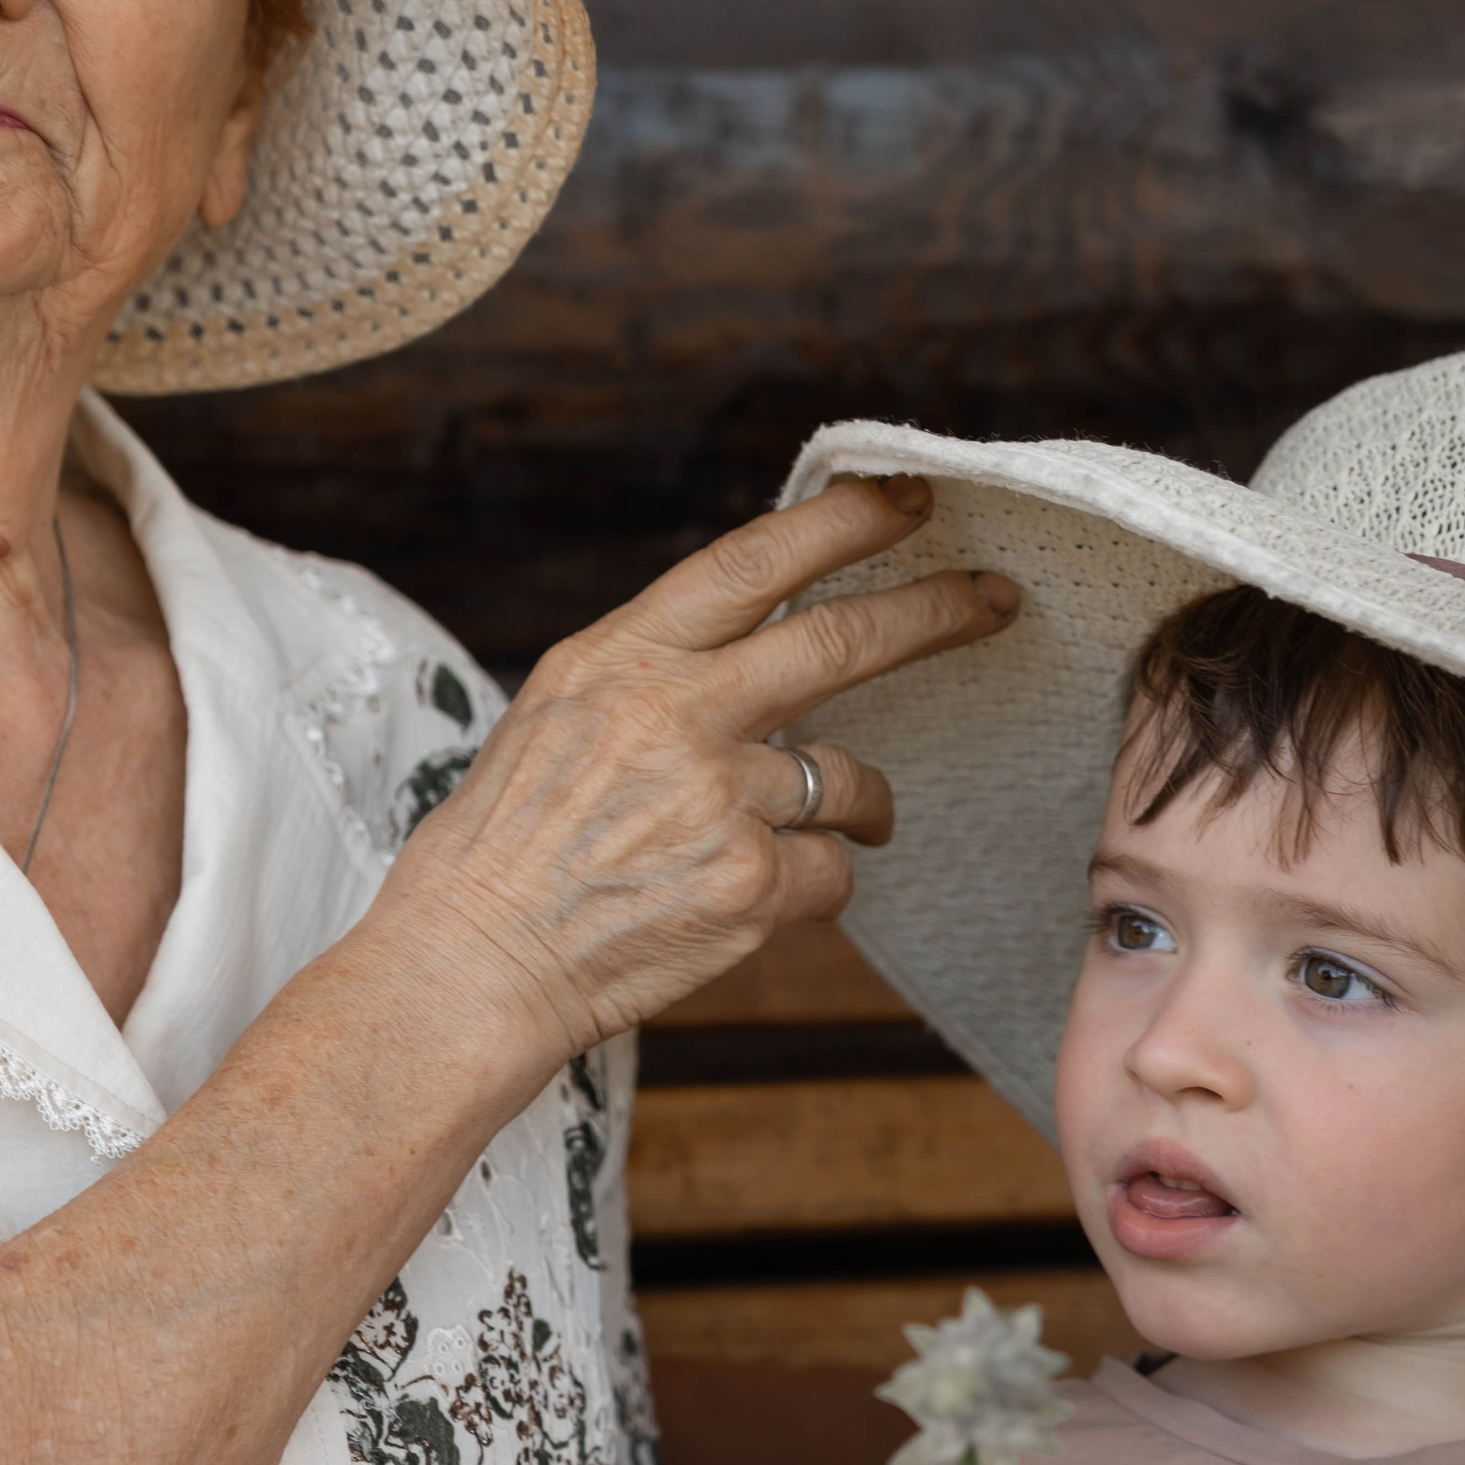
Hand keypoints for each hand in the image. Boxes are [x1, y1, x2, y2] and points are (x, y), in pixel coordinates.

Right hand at [379, 473, 1016, 1071]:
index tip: (905, 498)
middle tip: (992, 598)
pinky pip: (833, 870)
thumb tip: (758, 644)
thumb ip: (654, 674)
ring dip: (857, 802)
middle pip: (840, 640)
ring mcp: (718, 802)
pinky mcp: (751, 886)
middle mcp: (674, 716)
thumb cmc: (506, 849)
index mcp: (619, 660)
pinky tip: (747, 899)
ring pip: (850, 779)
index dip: (842, 522)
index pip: (752, 562)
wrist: (472, 966)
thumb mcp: (556, 717)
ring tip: (813, 826)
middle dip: (933, 612)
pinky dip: (809, 884)